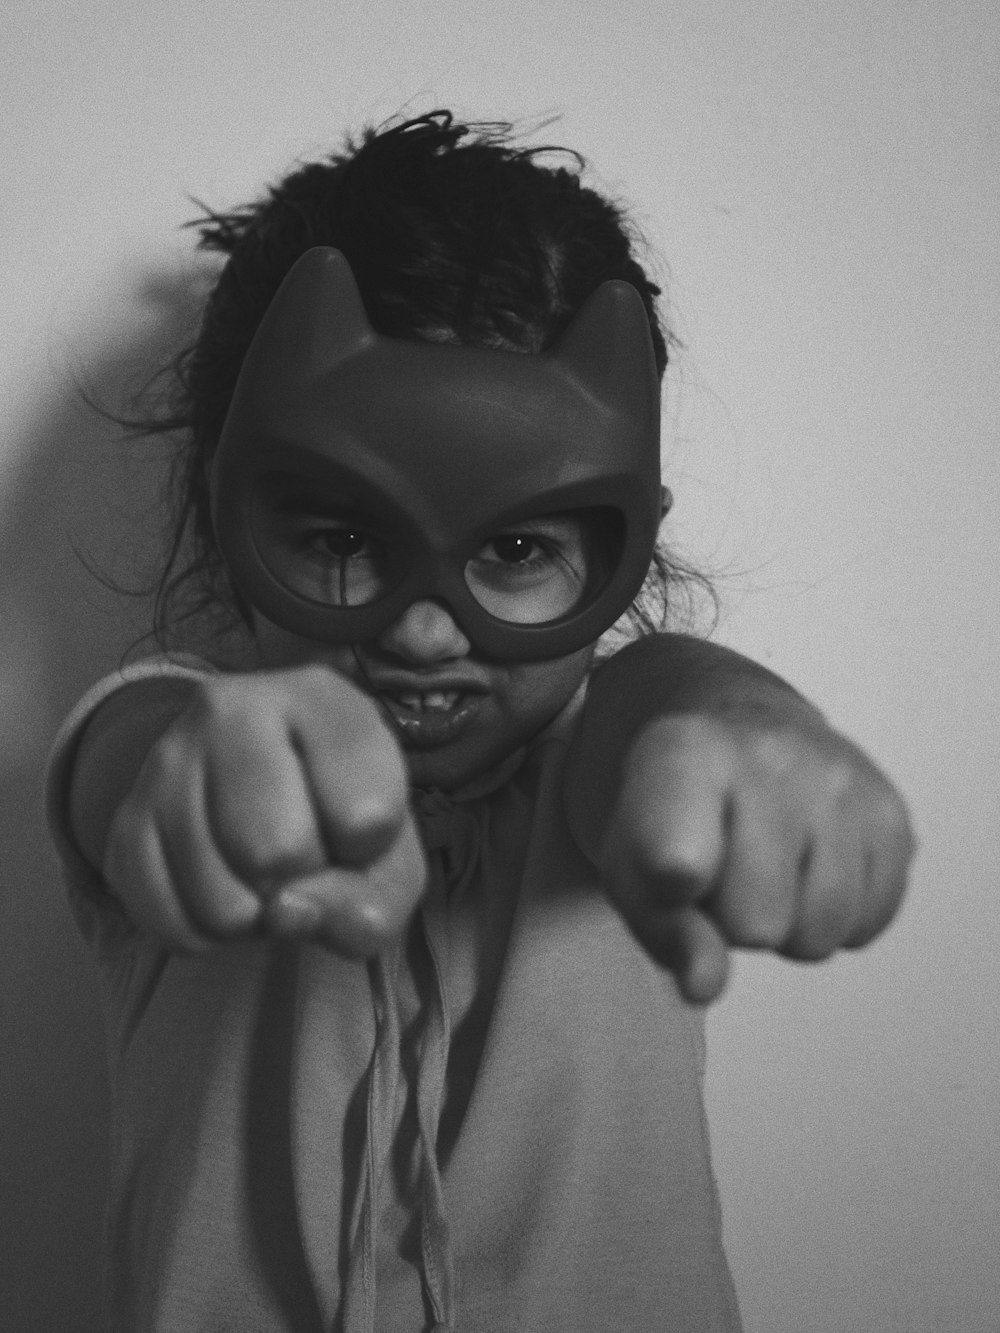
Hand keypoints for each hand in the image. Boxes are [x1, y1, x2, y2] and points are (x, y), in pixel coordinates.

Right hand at [103, 665, 425, 953]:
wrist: (262, 794)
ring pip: (221, 899)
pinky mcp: (127, 816)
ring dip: (254, 919)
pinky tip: (223, 894)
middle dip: (304, 881)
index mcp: (321, 698)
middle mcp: (234, 707)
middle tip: (305, 855)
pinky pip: (168, 919)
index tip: (357, 825)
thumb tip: (285, 914)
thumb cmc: (343, 820)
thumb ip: (371, 903)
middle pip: (279, 850)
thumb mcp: (390, 859)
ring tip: (264, 877)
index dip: (371, 853)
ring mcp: (169, 758)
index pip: (368, 815)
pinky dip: (205, 934)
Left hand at [599, 712, 914, 1002]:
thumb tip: (704, 983)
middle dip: (734, 921)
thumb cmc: (675, 815)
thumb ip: (663, 928)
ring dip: (789, 922)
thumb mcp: (632, 869)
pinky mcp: (889, 811)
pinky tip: (807, 866)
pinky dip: (836, 916)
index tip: (680, 876)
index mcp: (683, 754)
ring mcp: (838, 778)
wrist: (739, 738)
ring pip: (818, 932)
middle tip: (723, 871)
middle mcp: (768, 754)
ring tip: (765, 868)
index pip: (686, 844)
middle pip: (755, 923)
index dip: (682, 875)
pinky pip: (867, 922)